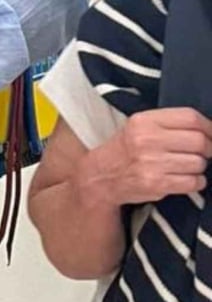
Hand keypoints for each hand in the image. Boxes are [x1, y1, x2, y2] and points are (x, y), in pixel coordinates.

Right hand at [76, 108, 211, 208]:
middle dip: (207, 149)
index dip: (209, 127)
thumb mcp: (139, 127)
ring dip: (198, 167)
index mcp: (143, 121)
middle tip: (202, 153)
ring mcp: (151, 163)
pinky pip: (193, 182)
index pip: (190, 117)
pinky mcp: (156, 184)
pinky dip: (195, 182)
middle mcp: (146, 140)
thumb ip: (169, 124)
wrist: (100, 176)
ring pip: (198, 163)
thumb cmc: (126, 149)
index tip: (211, 134)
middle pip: (199, 141)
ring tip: (185, 167)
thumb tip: (210, 130)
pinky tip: (183, 179)